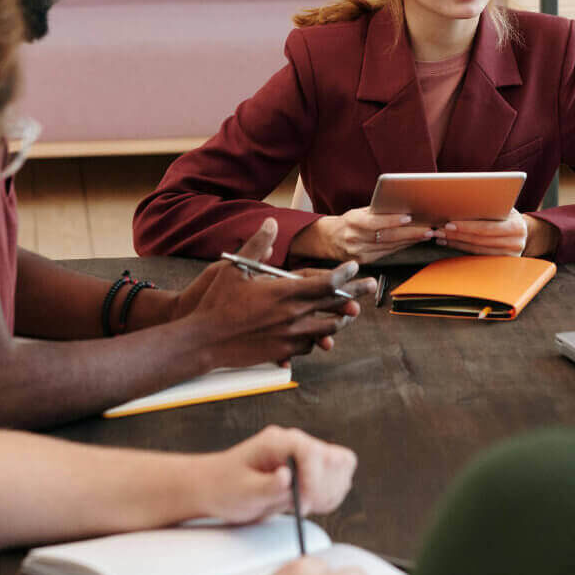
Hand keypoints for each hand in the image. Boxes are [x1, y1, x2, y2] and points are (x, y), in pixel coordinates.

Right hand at [172, 221, 376, 366]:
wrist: (203, 340)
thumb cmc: (217, 302)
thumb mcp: (235, 268)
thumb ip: (257, 245)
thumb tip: (270, 223)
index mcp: (285, 292)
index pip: (326, 282)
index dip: (345, 274)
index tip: (355, 268)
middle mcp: (293, 315)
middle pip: (334, 305)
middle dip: (355, 294)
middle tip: (371, 287)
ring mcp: (290, 336)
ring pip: (327, 329)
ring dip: (339, 320)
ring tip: (347, 314)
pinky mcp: (282, 351)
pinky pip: (309, 345)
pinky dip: (317, 338)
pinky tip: (318, 335)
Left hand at [201, 425, 357, 523]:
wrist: (214, 487)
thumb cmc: (224, 485)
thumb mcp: (241, 490)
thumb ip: (267, 486)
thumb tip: (287, 478)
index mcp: (278, 441)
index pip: (313, 451)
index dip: (314, 478)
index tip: (302, 499)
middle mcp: (296, 445)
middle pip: (335, 458)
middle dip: (324, 487)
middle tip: (301, 504)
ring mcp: (305, 457)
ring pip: (341, 468)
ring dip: (328, 492)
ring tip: (303, 505)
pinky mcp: (310, 472)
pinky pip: (336, 481)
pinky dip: (329, 497)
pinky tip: (308, 504)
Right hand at [299, 208, 436, 264]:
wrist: (329, 240)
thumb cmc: (348, 222)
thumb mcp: (359, 212)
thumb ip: (377, 211)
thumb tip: (400, 207)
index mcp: (353, 223)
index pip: (375, 222)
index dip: (392, 221)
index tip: (409, 217)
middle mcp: (355, 240)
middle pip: (387, 237)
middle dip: (410, 234)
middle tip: (427, 229)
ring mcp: (359, 253)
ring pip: (390, 247)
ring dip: (410, 241)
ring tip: (425, 234)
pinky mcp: (365, 262)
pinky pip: (387, 254)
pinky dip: (401, 247)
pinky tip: (412, 242)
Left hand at [436, 209, 529, 255]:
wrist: (522, 229)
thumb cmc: (507, 213)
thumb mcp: (504, 206)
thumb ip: (490, 206)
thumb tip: (462, 201)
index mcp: (516, 227)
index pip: (486, 228)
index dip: (466, 227)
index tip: (448, 224)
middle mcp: (516, 243)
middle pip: (479, 240)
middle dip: (456, 235)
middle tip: (438, 231)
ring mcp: (510, 256)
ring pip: (476, 249)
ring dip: (456, 242)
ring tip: (440, 236)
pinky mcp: (502, 263)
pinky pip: (478, 256)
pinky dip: (462, 248)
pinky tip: (450, 242)